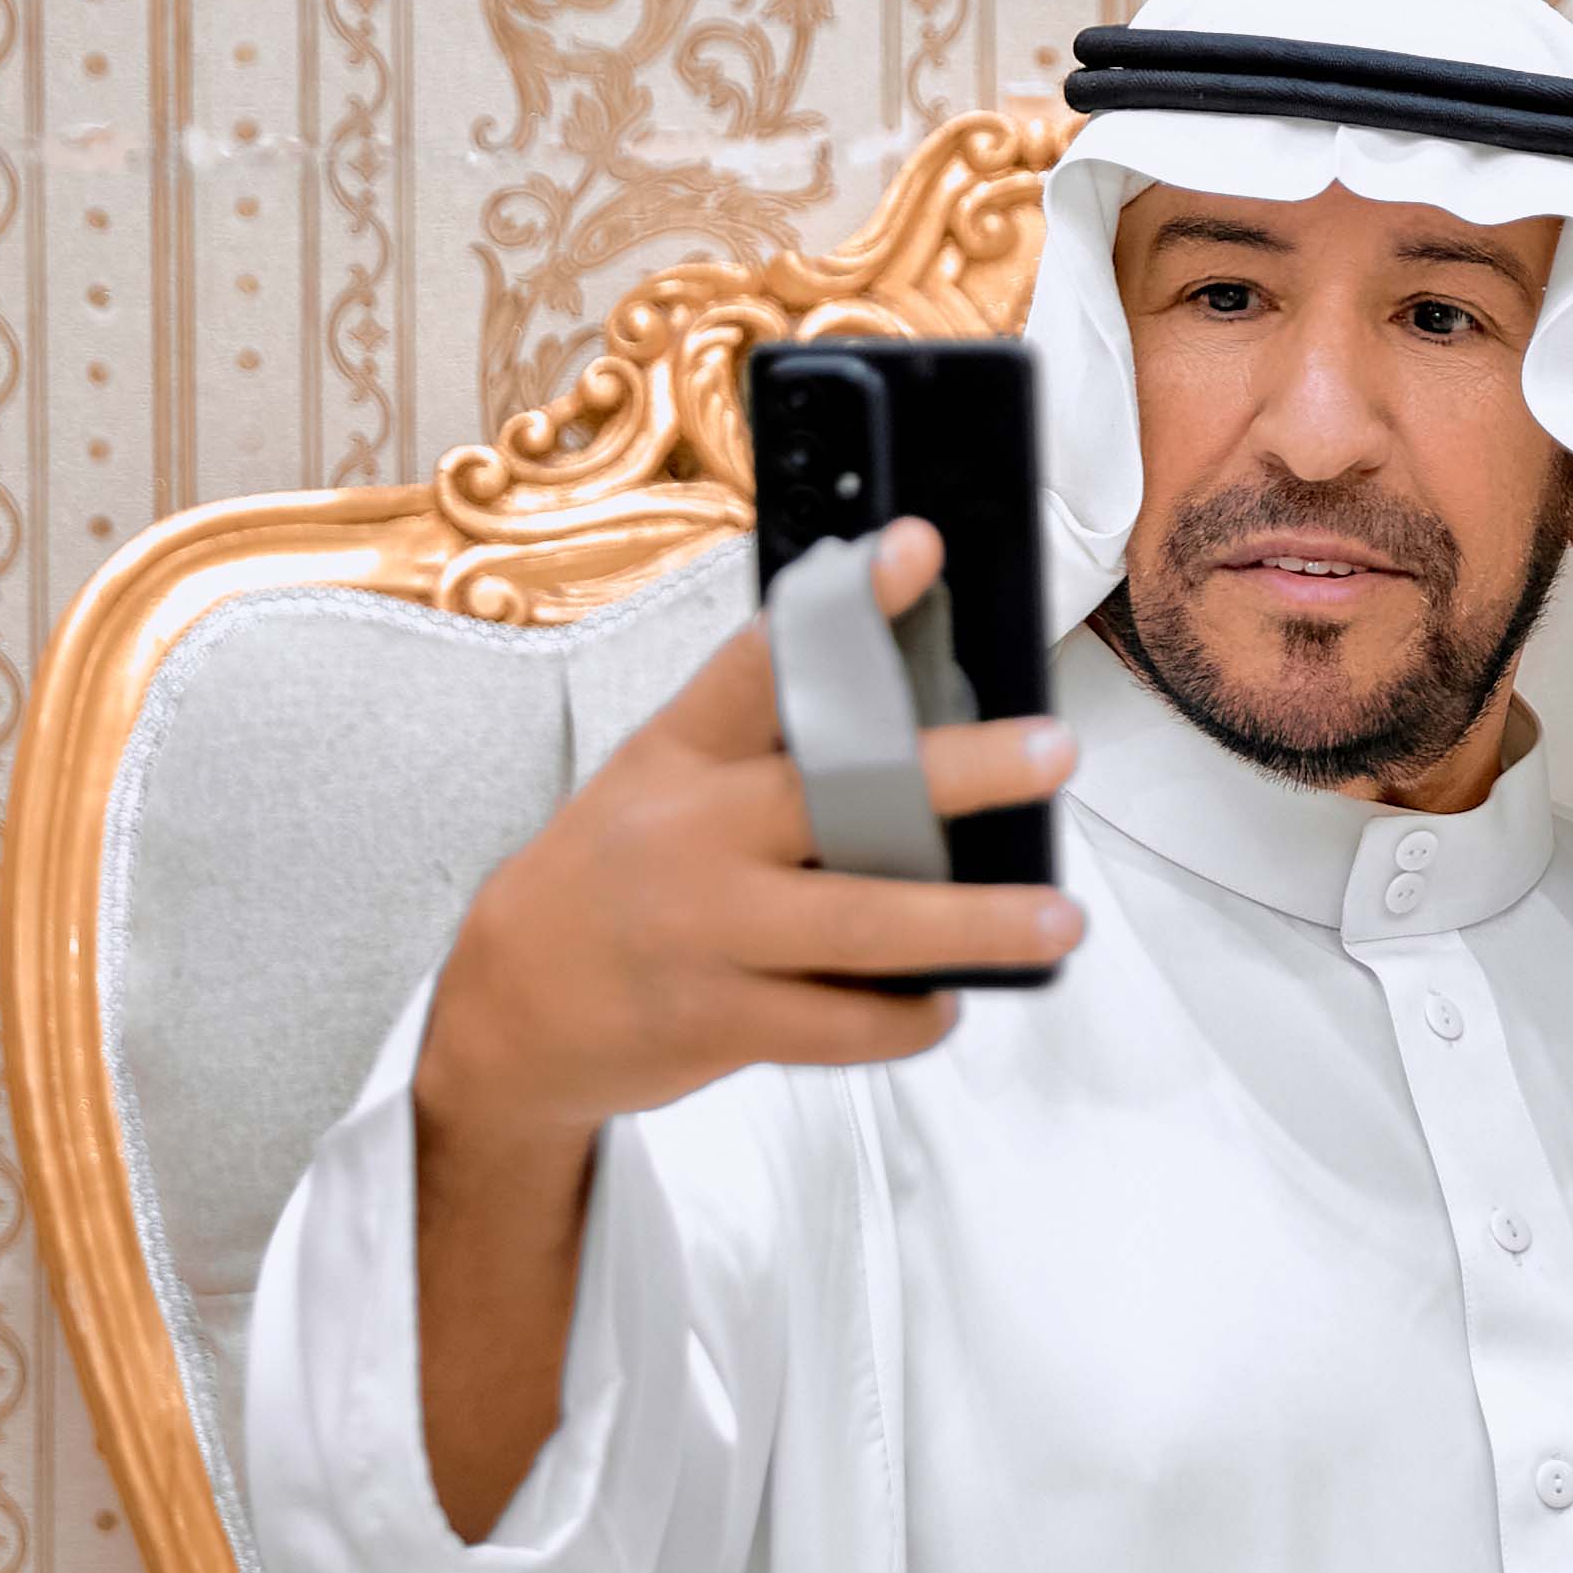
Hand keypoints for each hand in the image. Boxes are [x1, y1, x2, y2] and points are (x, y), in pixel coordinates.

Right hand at [417, 518, 1082, 1132]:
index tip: (916, 547)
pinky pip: (844, 1025)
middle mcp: (693, 834)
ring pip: (866, 926)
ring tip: (1061, 921)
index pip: (763, 662)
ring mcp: (706, 931)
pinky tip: (946, 1001)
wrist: (511, 1008)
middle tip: (1053, 751)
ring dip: (977, 926)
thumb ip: (763, 749)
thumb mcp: (661, 780)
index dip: (846, 603)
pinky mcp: (719, 1021)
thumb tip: (916, 715)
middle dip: (958, 773)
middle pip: (840, 793)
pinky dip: (909, 1016)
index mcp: (680, 755)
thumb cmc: (618, 874)